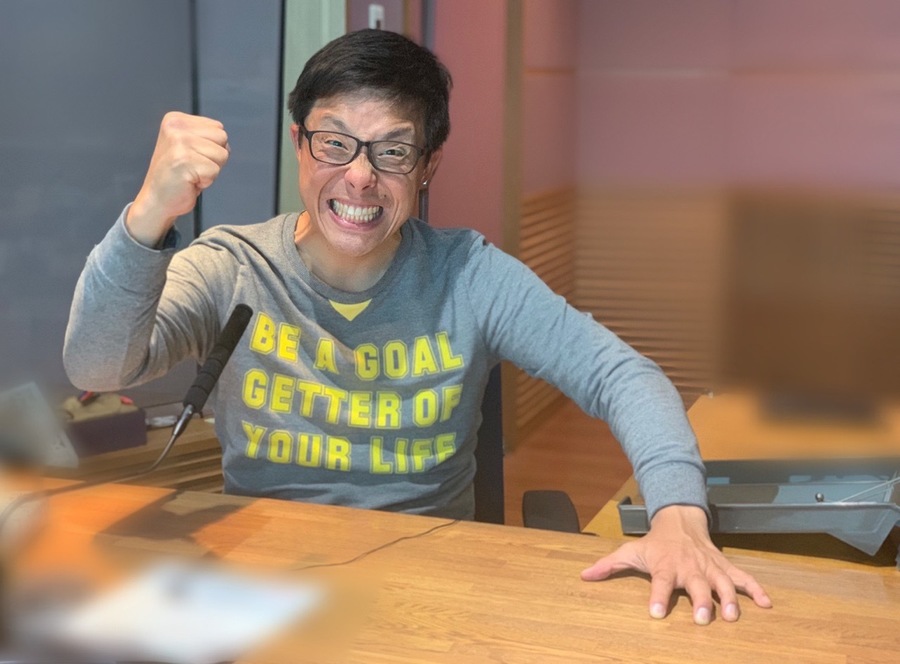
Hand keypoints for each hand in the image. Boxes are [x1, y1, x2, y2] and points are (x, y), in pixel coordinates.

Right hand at [127, 112, 229, 245]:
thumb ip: (206, 138)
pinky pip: (215, 171)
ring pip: (222, 154)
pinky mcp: (184, 160)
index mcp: (176, 120)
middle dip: (214, 157)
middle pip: (222, 138)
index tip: (193, 157)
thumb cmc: (177, 176)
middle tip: (193, 167)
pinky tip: (189, 182)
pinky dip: (207, 181)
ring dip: (211, 170)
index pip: (218, 128)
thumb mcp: (189, 147)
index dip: (212, 147)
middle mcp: (176, 127)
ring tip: (191, 174)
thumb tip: (226, 146)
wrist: (156, 200)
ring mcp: (179, 142)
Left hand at [580, 505, 771, 623]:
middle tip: (703, 619)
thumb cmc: (654, 542)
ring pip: (722, 583)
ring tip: (733, 616)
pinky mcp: (723, 567)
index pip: (659, 582)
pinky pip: (743, 578)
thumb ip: (609, 565)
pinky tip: (766, 603)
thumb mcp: (630, 551)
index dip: (656, 597)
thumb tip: (584, 576)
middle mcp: (688, 567)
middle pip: (696, 585)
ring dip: (729, 599)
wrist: (680, 520)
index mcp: (665, 566)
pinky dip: (755, 589)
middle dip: (701, 602)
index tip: (655, 613)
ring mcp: (709, 567)